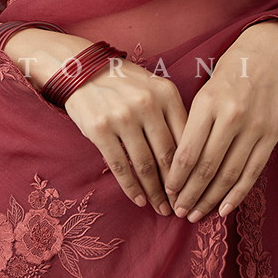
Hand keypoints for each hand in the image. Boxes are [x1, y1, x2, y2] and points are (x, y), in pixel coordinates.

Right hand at [64, 59, 187, 215]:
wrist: (83, 70)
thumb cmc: (125, 84)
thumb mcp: (154, 89)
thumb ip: (171, 115)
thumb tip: (190, 158)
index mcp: (166, 93)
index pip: (186, 138)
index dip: (192, 168)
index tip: (194, 187)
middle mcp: (147, 103)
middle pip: (167, 155)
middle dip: (175, 187)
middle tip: (179, 206)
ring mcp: (123, 116)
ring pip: (145, 164)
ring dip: (155, 192)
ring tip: (161, 208)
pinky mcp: (100, 129)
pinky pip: (120, 166)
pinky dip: (132, 187)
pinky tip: (139, 199)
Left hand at [164, 21, 277, 221]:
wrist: (268, 55)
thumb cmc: (228, 74)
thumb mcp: (204, 93)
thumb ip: (193, 126)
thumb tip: (177, 165)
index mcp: (208, 103)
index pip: (187, 151)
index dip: (176, 177)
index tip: (167, 192)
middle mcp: (231, 116)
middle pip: (207, 168)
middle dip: (190, 194)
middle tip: (179, 212)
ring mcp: (254, 128)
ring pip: (229, 174)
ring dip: (211, 199)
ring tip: (197, 214)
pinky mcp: (271, 136)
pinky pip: (252, 172)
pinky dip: (237, 194)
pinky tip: (224, 209)